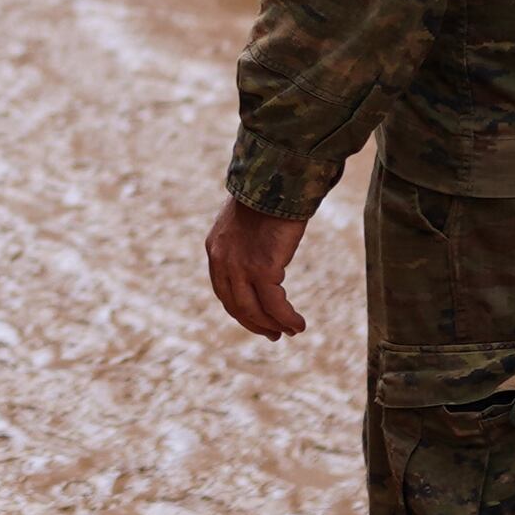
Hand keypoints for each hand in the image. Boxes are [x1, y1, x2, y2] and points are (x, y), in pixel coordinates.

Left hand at [200, 195, 310, 339]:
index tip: (257, 320)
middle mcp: (222, 261)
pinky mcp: (262, 269)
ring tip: (290, 331)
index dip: (240, 310)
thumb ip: (245, 244)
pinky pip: (274, 305)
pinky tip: (298, 324)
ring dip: (273, 325)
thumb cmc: (268, 197)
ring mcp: (240, 267)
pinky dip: (286, 318)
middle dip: (255, 323)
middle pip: (236, 305)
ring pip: (254, 309)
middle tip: (273, 334)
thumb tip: (261, 260)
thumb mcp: (246, 223)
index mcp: (215, 250)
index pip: (224, 291)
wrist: (276, 180)